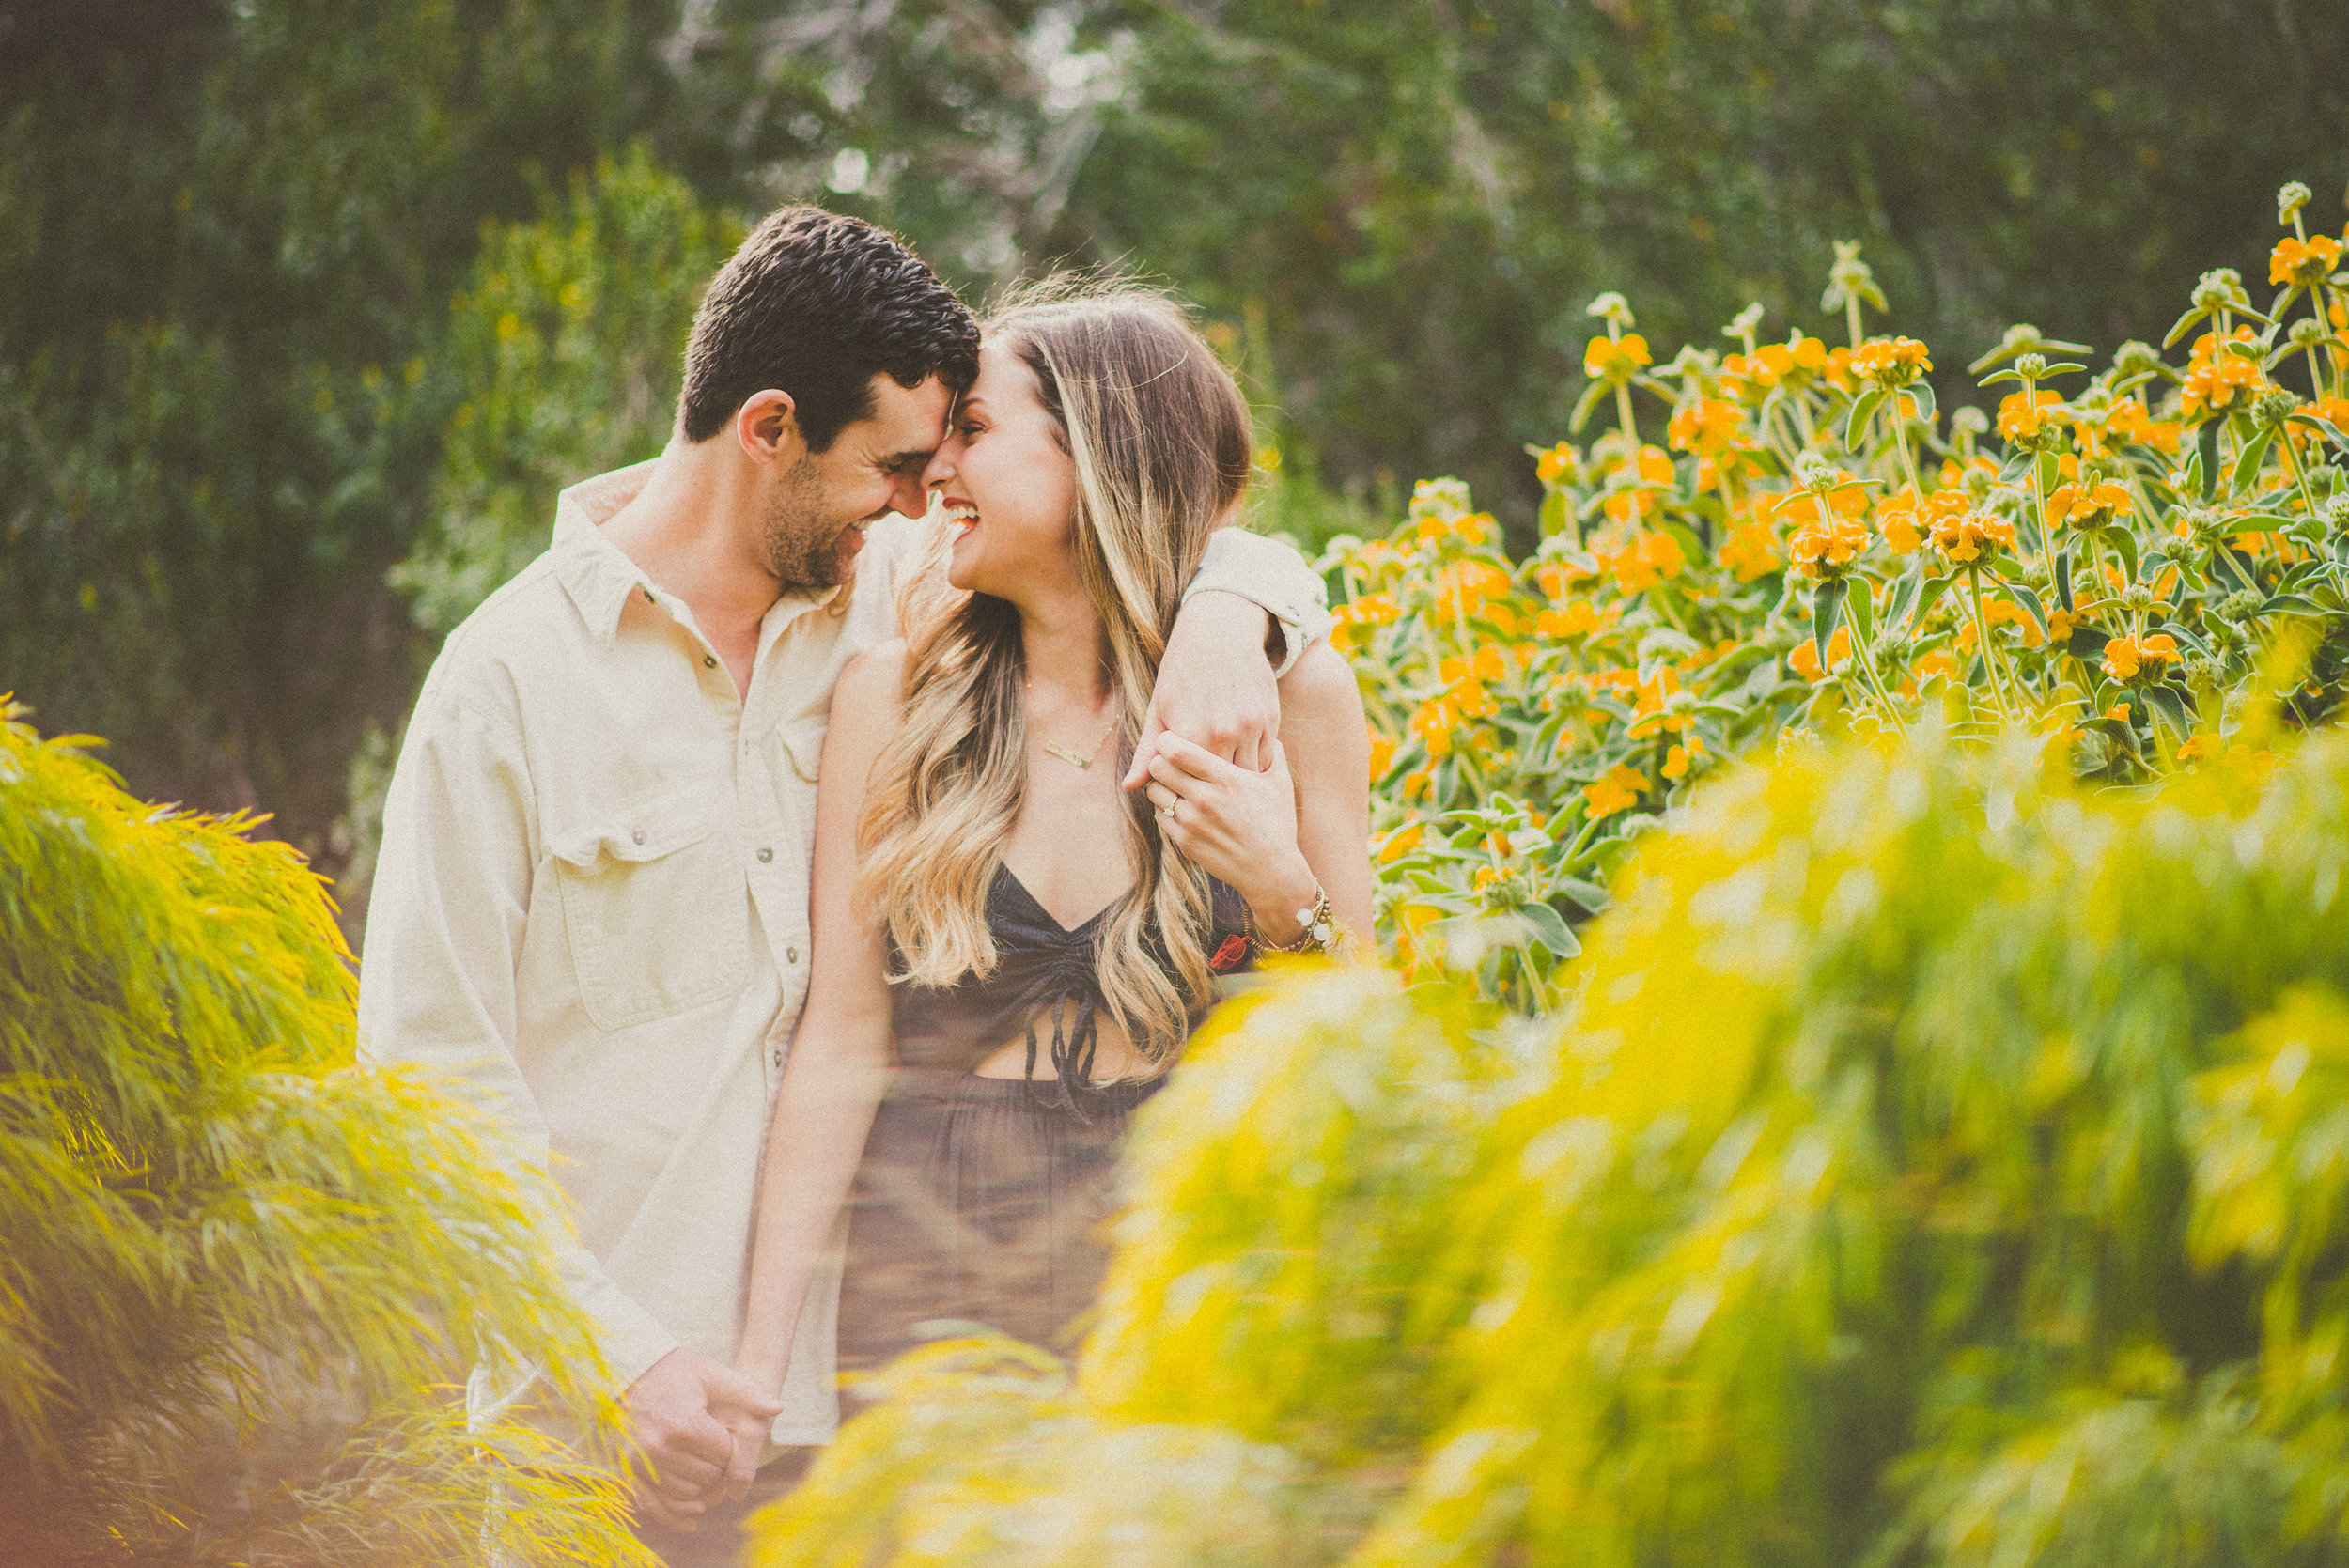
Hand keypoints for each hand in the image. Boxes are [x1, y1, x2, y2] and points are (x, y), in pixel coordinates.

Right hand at [621, 1348, 784, 1525]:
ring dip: (699, 1485)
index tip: (725, 1431)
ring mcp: (641, 1462)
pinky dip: (674, 1514)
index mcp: (686, 1425)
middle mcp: (661, 1448)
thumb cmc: (673, 1370)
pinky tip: (693, 1517)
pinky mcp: (628, 1471)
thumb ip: (746, 1393)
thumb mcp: (711, 1374)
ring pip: (685, 1493)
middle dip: (717, 1466)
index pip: (724, 1455)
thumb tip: (777, 1408)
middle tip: (713, 1449)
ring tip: (701, 1465)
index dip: (730, 1445)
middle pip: (707, 1477)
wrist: (627, 1370)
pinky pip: (653, 1504)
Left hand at [1122, 589, 1279, 788]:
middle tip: (1208, 789)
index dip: (1187, 788)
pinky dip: (1256, 764)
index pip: (1189, 782)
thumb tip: (1129, 787)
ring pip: (1248, 774)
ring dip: (1239, 780)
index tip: (1185, 788)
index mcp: (1190, 735)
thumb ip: (1147, 752)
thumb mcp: (1158, 709)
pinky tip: (1245, 763)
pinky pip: (1266, 757)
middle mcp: (1222, 733)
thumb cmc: (1182, 672)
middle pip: (1221, 782)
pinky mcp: (1270, 719)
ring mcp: (1250, 726)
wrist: (1220, 633)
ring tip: (1227, 782)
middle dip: (1214, 789)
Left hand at [1144, 734, 1316, 930]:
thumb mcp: (1280, 784)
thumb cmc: (1277, 824)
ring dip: (1161, 784)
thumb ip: (1273, 754)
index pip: (1178, 750)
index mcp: (1226, 778)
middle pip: (1158, 767)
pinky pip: (1160, 815)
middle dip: (1161, 760)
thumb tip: (1269, 736)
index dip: (1168, 740)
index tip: (1173, 740)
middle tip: (1171, 761)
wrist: (1271, 871)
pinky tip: (1182, 807)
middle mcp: (1205, 798)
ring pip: (1154, 791)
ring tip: (1176, 785)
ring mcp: (1192, 822)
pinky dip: (1166, 808)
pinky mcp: (1185, 841)